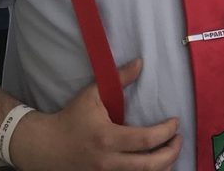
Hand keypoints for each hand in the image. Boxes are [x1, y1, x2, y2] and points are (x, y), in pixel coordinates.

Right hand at [10, 59, 182, 170]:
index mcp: (107, 138)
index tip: (175, 122)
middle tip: (179, 140)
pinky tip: (154, 164)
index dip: (166, 132)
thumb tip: (140, 63)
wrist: (44, 147)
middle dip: (171, 153)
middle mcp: (108, 161)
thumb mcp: (92, 94)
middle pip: (150, 165)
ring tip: (170, 152)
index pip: (146, 140)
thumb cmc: (70, 118)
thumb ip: (119, 79)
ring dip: (163, 166)